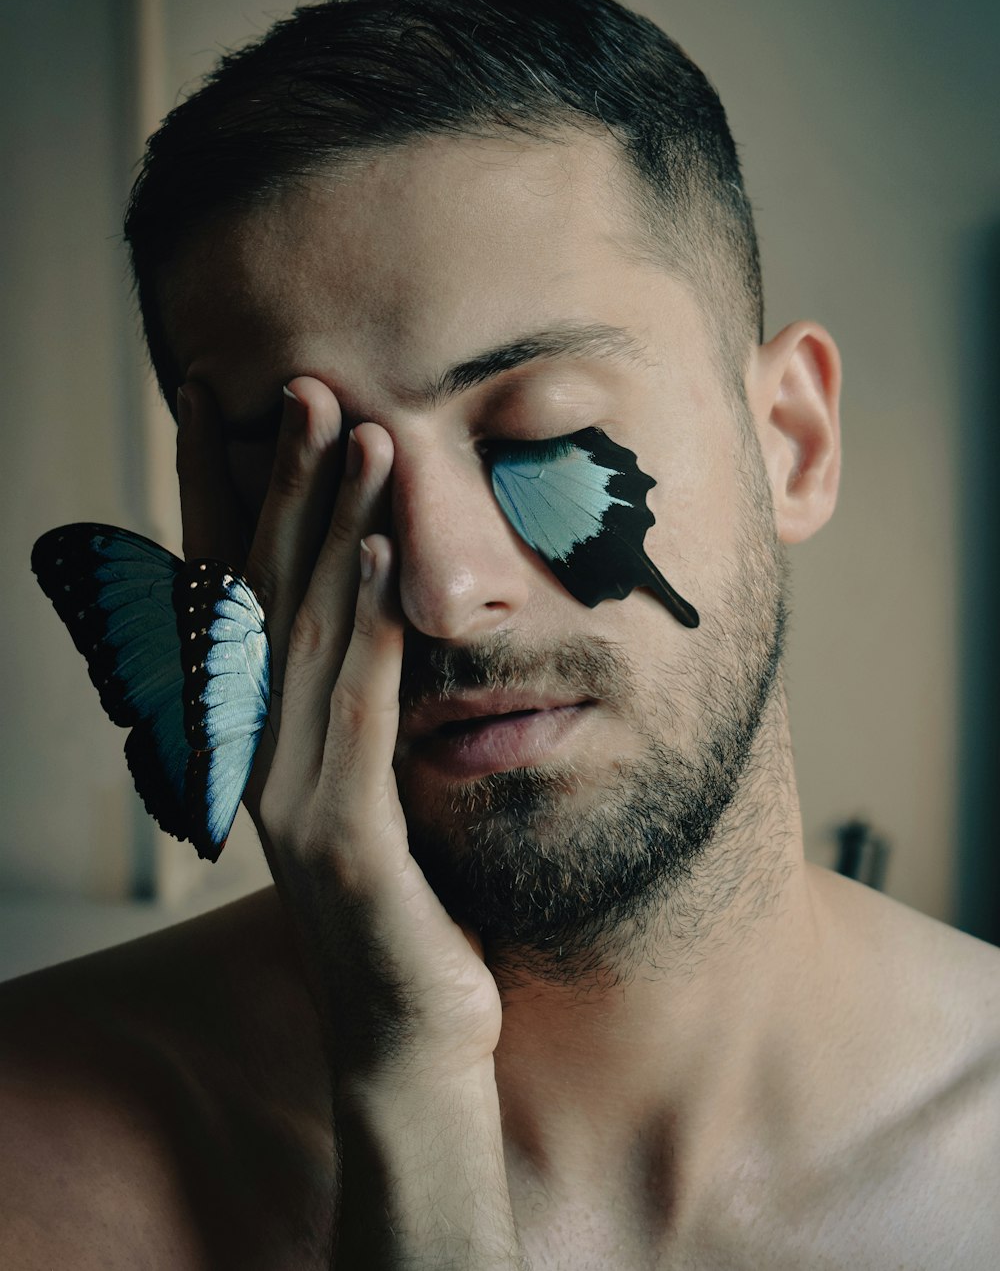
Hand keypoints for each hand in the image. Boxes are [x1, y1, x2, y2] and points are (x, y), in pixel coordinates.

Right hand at [176, 377, 501, 1085]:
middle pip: (261, 592)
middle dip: (280, 481)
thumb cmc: (402, 904)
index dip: (219, 491)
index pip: (229, 588)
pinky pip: (357, 710)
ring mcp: (287, 796)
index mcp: (255, 730)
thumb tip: (373, 603)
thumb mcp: (369, 785)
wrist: (409, 1037)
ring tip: (358, 433)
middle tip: (303, 384)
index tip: (215, 398)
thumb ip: (353, 700)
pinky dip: (370, 625)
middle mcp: (252, 752)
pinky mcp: (344, 839)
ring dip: (332, 527)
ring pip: (306, 633)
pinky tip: (389, 555)